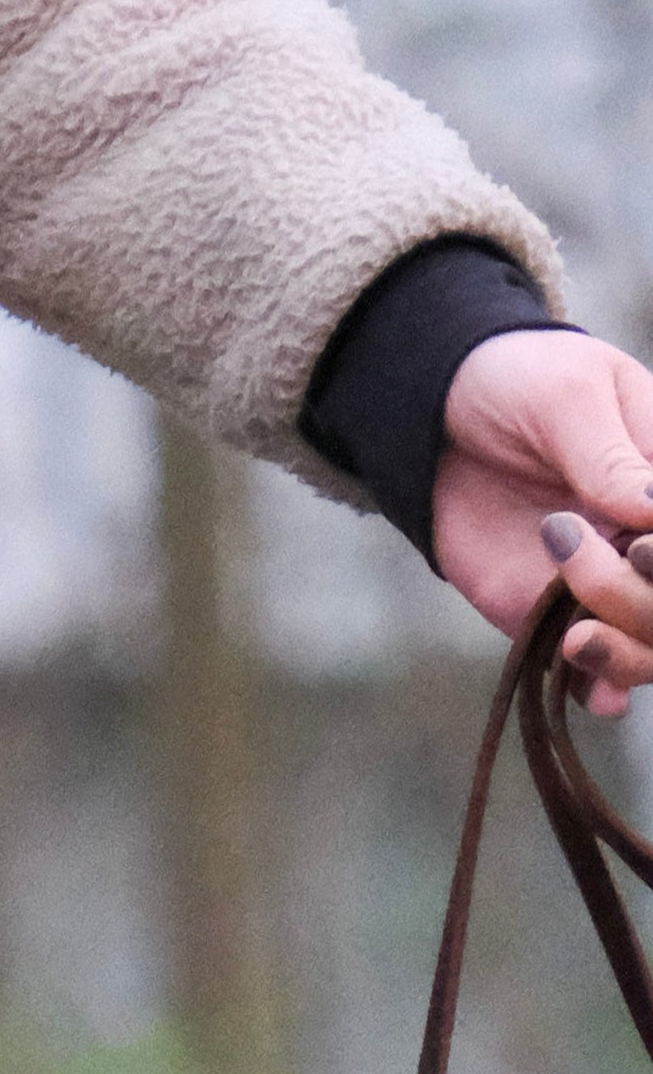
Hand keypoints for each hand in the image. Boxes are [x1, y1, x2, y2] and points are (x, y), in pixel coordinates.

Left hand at [433, 329, 652, 718]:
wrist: (441, 411)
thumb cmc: (522, 382)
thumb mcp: (568, 400)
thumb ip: (610, 457)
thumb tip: (652, 511)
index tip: (637, 543)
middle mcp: (647, 536)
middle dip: (648, 607)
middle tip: (590, 565)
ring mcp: (607, 577)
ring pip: (646, 643)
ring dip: (627, 653)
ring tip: (577, 639)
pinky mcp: (550, 612)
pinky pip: (589, 667)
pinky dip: (599, 686)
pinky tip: (595, 691)